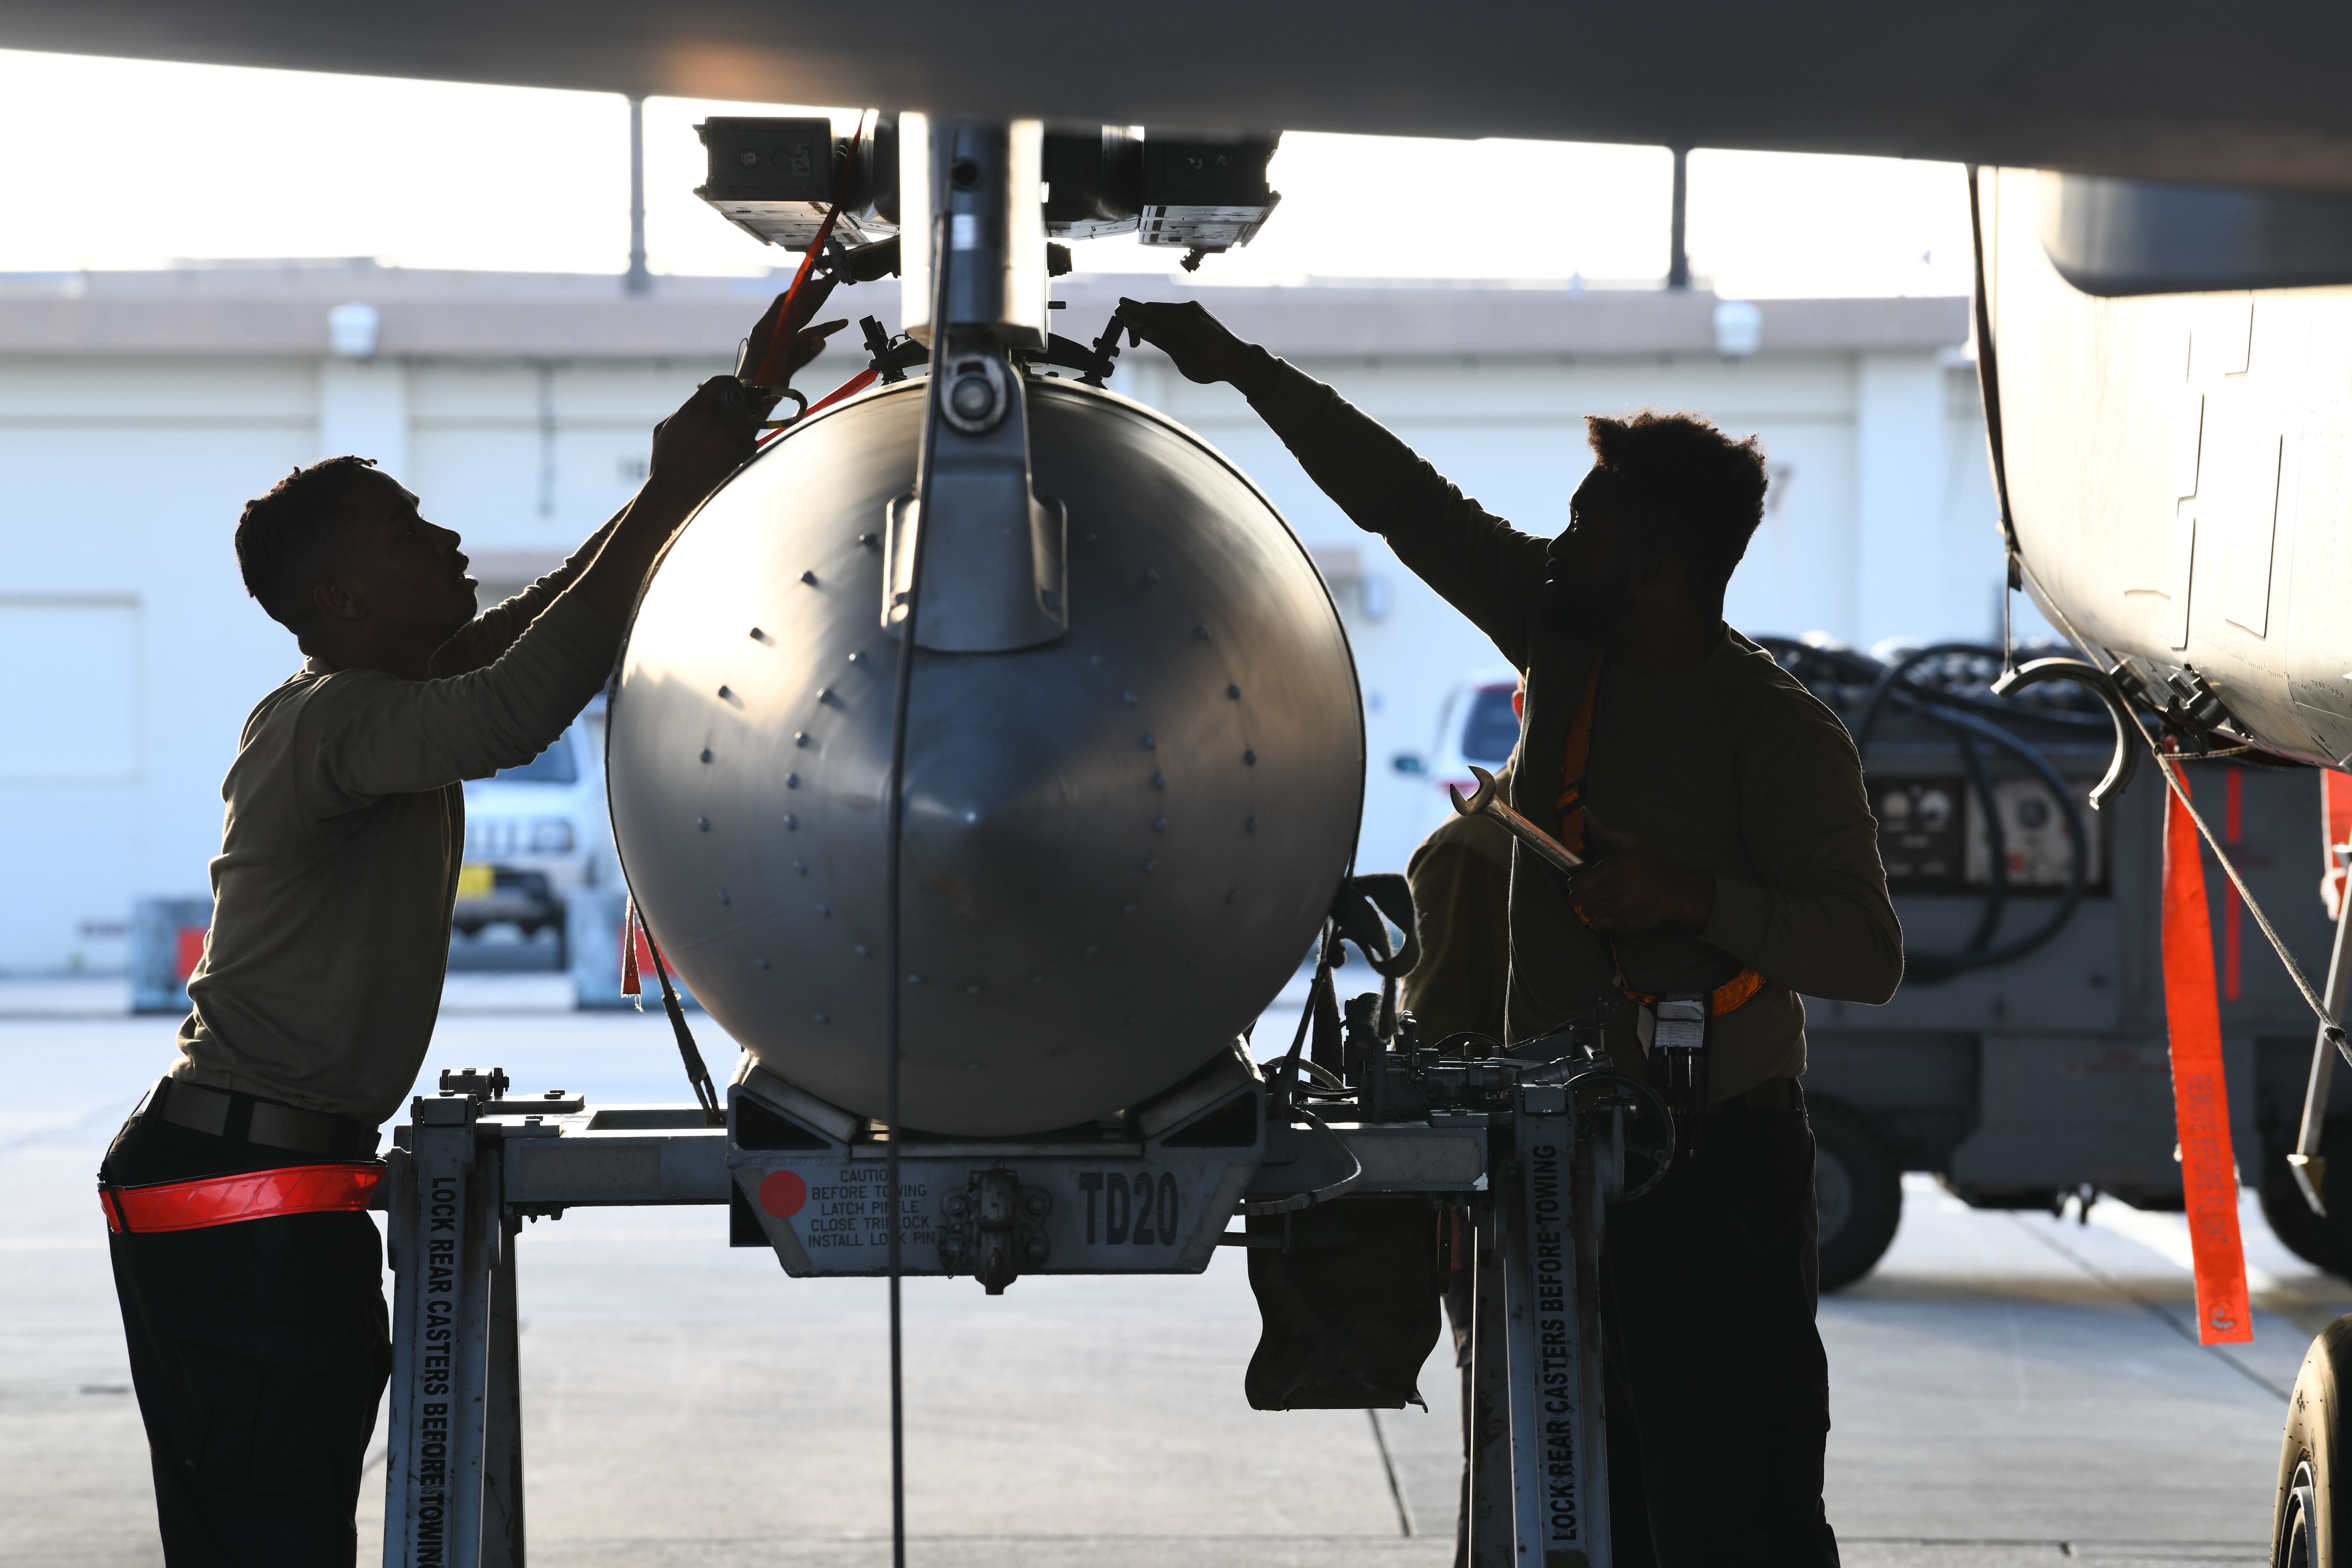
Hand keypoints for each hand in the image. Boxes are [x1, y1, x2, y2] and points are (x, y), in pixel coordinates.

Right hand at [645, 377, 761, 502]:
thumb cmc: (666, 462)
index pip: (720, 382)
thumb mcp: (665, 429)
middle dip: (737, 410)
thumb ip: (686, 411)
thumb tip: (704, 402)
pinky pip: (752, 441)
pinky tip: (728, 457)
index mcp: (693, 410)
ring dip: (741, 430)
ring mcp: (730, 436)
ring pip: (748, 422)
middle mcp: (714, 419)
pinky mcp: (742, 452)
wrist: (676, 492)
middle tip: (731, 419)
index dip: (731, 383)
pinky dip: (744, 447)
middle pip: (739, 402)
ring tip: (725, 444)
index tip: (735, 387)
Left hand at [742, 273, 847, 389]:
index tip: (818, 280)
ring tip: (834, 290)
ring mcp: (781, 339)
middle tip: (830, 278)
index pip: (785, 303)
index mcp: (766, 331)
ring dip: (819, 305)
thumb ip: (800, 355)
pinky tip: (839, 325)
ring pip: (803, 318)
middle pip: (796, 306)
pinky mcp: (788, 349)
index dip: (801, 290)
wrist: (748, 403)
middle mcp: (773, 331)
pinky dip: (823, 330)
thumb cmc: (758, 388)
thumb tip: (821, 340)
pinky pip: (808, 336)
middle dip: (813, 292)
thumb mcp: (779, 371)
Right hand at [1117, 298, 1260, 387]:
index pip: (1154, 313)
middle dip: (1140, 322)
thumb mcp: (1185, 359)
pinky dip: (1161, 321)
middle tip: (1134, 344)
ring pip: (1162, 311)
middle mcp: (1190, 310)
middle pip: (1155, 310)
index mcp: (1188, 322)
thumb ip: (1164, 342)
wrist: (1238, 359)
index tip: (1120, 305)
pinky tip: (1161, 335)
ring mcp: (1194, 309)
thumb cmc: (1213, 365)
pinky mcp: (1195, 312)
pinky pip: (1171, 313)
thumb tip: (1143, 329)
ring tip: (1145, 341)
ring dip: (1150, 322)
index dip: (1135, 310)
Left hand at [1570, 808, 1715, 932]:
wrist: (1672, 890)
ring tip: (1598, 902)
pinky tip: (1606, 913)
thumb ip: (1604, 828)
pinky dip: (1599, 922)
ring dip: (1589, 908)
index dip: (1574, 884)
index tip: (1579, 883)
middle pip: (1578, 900)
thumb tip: (1585, 811)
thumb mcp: (1629, 842)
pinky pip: (1599, 926)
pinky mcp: (1627, 922)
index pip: (1578, 883)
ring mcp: (1621, 907)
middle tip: (1585, 893)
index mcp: (1612, 869)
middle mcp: (1615, 889)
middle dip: (1578, 896)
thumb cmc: (1648, 865)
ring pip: (1587, 913)